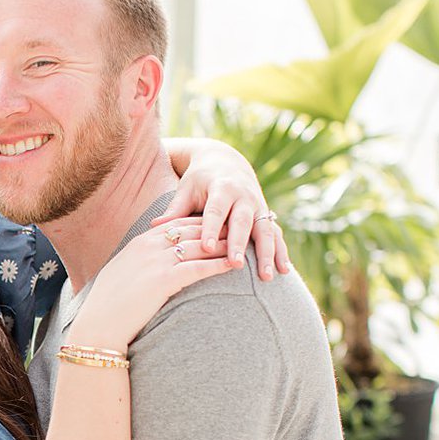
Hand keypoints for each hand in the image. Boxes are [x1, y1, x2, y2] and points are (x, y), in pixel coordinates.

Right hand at [70, 218, 241, 349]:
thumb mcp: (120, 275)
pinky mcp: (163, 280)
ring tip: (242, 246)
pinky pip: (197, 268)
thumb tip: (148, 268)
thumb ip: (137, 264)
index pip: (174, 223)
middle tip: (238, 230)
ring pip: (198, 246)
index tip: (215, 224)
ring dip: (223, 244)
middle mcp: (147, 246)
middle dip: (215, 228)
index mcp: (138, 242)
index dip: (197, 223)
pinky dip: (218, 265)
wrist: (98, 326)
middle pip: (190, 230)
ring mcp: (155, 261)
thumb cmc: (107, 307)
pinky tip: (232, 265)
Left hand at [154, 144, 289, 279]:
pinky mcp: (266, 215)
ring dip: (267, 253)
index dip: (211, 228)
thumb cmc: (200, 180)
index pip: (215, 211)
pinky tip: (284, 271)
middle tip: (236, 265)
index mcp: (221, 188)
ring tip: (266, 276)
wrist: (226, 162)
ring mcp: (258, 206)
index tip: (206, 247)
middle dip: (239, 244)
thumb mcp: (187, 189)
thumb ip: (175, 209)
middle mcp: (244, 197)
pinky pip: (276, 234)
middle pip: (242, 222)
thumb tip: (154, 226)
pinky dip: (281, 252)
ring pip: (265, 231)